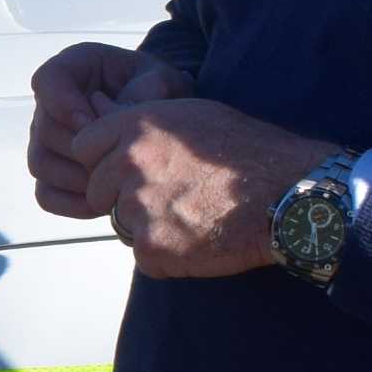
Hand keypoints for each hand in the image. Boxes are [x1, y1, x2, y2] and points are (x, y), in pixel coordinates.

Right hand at [29, 42, 192, 218]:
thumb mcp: (161, 81)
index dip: (63, 103)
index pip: (46, 81)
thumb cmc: (158, 93)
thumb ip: (145, 89)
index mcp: (73, 70)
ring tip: (116, 182)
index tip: (94, 121)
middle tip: (117, 160)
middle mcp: (51, 106)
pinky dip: (72, 203)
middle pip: (44, 129)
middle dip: (81, 149)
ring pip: (41, 164)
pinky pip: (46, 195)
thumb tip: (118, 114)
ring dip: (78, 178)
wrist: (161, 121)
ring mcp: (46, 142)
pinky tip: (104, 202)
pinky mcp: (53, 175)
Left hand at [66, 99, 333, 277]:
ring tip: (193, 217)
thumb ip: (145, 124)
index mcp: (136, 127)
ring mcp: (138, 208)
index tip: (128, 169)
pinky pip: (145, 257)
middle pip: (96, 190)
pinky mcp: (152, 248)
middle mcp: (128, 164)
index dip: (105, 160)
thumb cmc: (249, 151)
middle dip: (123, 196)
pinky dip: (168, 256)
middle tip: (171, 198)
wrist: (288, 194)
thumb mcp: (193, 114)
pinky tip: (201, 240)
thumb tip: (114, 127)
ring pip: (122, 224)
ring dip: (149, 226)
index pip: (83, 147)